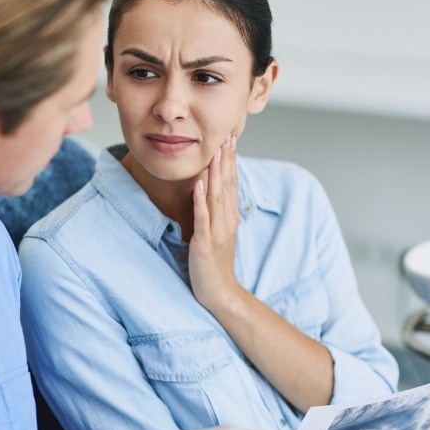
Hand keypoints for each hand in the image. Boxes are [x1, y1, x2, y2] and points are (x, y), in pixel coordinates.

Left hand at [189, 135, 239, 310]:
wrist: (220, 292)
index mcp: (230, 219)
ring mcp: (217, 232)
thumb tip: (212, 196)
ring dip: (216, 174)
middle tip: (227, 137)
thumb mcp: (220, 236)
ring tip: (215, 152)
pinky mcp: (206, 243)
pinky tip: (198, 185)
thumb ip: (218, 216)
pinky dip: (200, 201)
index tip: (230, 142)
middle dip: (226, 161)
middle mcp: (227, 222)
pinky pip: (203, 218)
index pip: (231, 185)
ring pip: (217, 197)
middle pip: (227, 186)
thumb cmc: (216, 265)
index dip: (231, 163)